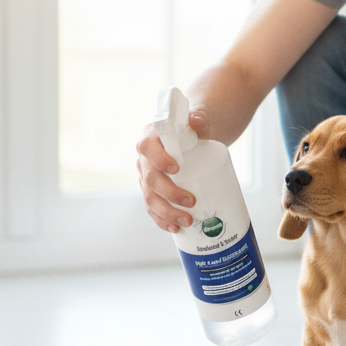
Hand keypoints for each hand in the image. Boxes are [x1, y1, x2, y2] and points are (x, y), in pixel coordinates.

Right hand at [136, 109, 208, 232]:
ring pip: (149, 198)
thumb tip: (197, 120)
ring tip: (186, 221)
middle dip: (169, 194)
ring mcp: (147, 176)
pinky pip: (152, 209)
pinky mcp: (153, 191)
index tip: (176, 169)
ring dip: (166, 213)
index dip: (159, 159)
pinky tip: (174, 229)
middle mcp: (145, 159)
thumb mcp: (200, 118)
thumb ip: (200, 116)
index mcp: (151, 137)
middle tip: (191, 202)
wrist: (196, 137)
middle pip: (149, 179)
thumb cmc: (197, 127)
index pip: (147, 147)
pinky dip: (162, 220)